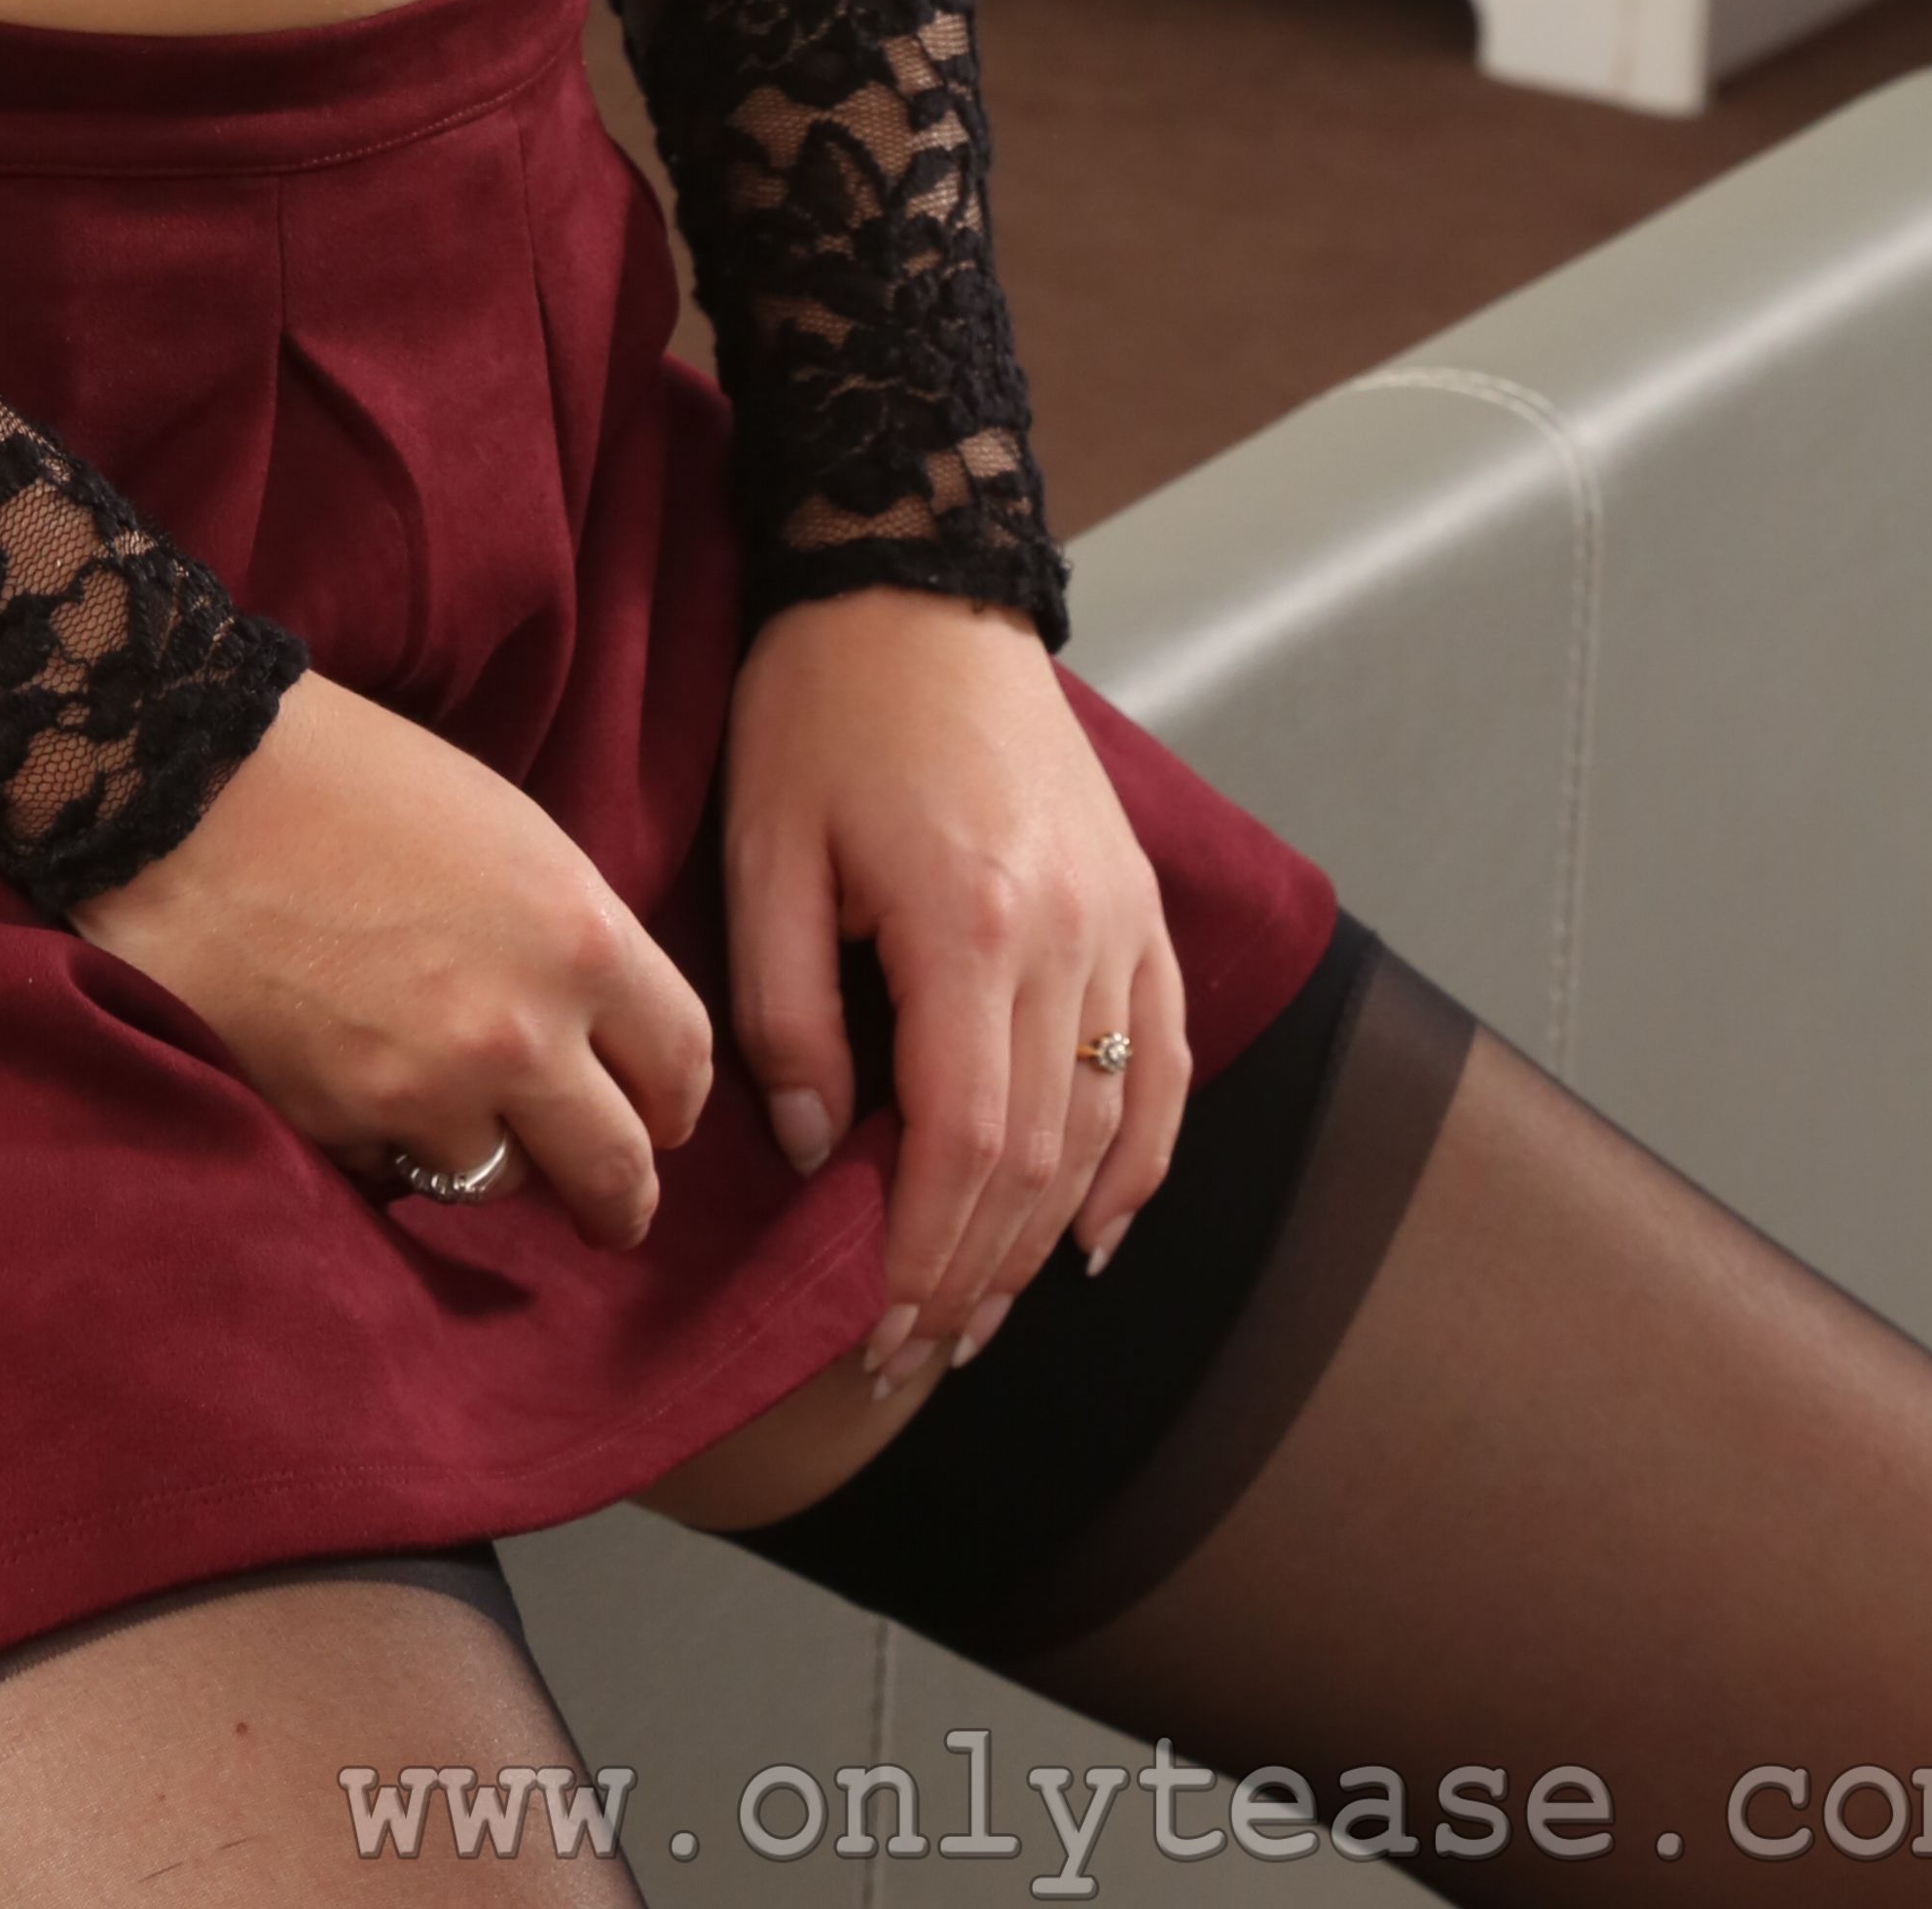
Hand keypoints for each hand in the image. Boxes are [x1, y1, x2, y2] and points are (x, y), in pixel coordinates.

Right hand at [70, 668, 716, 1253]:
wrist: (185, 782)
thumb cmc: (343, 776)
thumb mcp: (502, 832)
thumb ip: (562, 940)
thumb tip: (588, 1029)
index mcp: (578, 937)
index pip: (679, 1063)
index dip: (674, 1103)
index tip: (659, 1123)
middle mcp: (519, 1034)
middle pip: (615, 1170)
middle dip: (619, 1200)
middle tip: (609, 1212)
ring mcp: (422, 1095)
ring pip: (497, 1181)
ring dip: (486, 1160)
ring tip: (453, 1119)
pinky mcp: (333, 1130)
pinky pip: (390, 1173)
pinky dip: (385, 1147)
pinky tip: (355, 1087)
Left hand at [721, 588, 1185, 1369]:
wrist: (916, 580)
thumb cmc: (822, 705)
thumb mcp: (765, 847)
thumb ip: (786, 1008)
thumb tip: (814, 1144)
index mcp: (970, 923)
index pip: (962, 1143)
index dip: (926, 1254)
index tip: (880, 1332)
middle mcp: (1069, 935)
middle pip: (1041, 1156)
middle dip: (978, 1271)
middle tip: (916, 1351)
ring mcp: (1120, 918)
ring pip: (1110, 1124)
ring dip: (1050, 1236)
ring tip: (985, 1312)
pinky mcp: (1137, 899)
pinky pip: (1166, 1059)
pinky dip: (1142, 1157)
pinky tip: (1099, 1227)